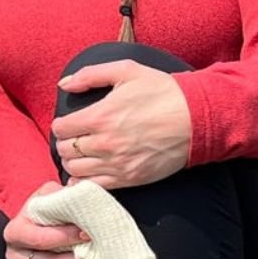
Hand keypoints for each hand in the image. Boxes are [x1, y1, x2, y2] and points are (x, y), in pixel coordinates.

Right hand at [5, 182, 101, 258]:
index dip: (66, 238)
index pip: (41, 238)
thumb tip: (82, 195)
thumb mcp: (46, 194)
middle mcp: (15, 254)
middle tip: (98, 256)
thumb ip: (61, 194)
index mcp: (15, 231)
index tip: (88, 234)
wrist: (30, 225)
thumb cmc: (41, 209)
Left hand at [51, 60, 191, 188]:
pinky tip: (87, 173)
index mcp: (100, 116)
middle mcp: (105, 143)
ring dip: (73, 162)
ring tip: (80, 154)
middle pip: (65, 151)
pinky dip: (85, 182)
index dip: (61, 125)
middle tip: (73, 138)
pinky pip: (95, 187)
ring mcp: (117, 164)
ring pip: (76, 170)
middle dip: (65, 143)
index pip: (61, 128)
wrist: (196, 118)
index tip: (68, 123)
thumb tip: (63, 84)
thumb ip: (90, 75)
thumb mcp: (126, 71)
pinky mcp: (130, 179)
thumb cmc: (161, 91)